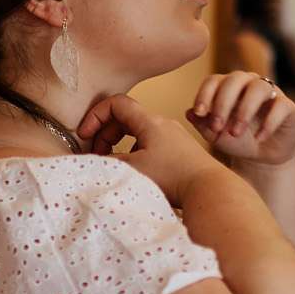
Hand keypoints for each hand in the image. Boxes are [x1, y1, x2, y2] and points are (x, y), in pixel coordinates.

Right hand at [76, 93, 221, 205]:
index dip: (95, 116)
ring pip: (137, 131)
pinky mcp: (180, 151)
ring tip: (113, 162)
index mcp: (149, 122)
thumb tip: (94, 159)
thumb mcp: (133, 169)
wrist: (210, 189)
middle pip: (125, 117)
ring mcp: (173, 136)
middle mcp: (162, 124)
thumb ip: (108, 161)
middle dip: (105, 132)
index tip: (84, 135)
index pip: (115, 104)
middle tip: (96, 153)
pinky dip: (135, 152)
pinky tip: (135, 171)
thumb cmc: (173, 177)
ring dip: (119, 143)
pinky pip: (150, 143)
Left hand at [187, 72, 294, 167]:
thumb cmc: (236, 141)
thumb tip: (188, 113)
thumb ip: (202, 124)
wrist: (262, 157)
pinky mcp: (288, 106)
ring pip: (259, 88)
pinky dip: (269, 123)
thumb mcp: (216, 136)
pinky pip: (280, 106)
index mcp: (228, 86)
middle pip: (236, 79)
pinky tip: (259, 138)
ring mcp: (270, 92)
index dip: (205, 94)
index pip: (215, 80)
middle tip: (217, 126)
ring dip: (244, 110)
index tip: (198, 113)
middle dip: (223, 102)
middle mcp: (249, 83)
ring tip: (236, 132)